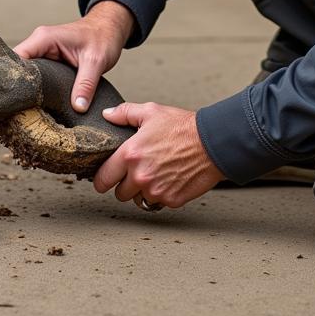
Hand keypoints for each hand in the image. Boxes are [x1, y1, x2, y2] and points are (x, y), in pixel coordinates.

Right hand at [13, 0, 134, 111]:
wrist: (110, 28)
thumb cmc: (103, 37)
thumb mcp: (96, 61)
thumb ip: (86, 84)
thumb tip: (78, 108)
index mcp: (44, 38)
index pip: (16, 58)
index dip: (13, 79)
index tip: (14, 102)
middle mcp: (38, 44)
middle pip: (17, 68)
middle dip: (17, 89)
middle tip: (18, 113)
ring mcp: (42, 53)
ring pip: (25, 74)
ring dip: (26, 91)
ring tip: (24, 113)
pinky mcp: (48, 62)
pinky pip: (36, 76)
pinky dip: (35, 89)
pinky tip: (36, 106)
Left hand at [93, 102, 223, 209]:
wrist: (212, 143)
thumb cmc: (182, 127)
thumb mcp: (151, 112)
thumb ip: (125, 113)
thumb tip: (107, 115)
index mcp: (131, 155)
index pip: (103, 179)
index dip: (102, 179)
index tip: (105, 178)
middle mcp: (140, 176)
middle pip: (119, 194)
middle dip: (125, 184)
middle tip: (135, 172)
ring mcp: (156, 191)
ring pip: (138, 200)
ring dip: (142, 191)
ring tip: (154, 173)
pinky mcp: (171, 200)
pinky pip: (158, 203)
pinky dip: (161, 194)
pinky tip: (168, 178)